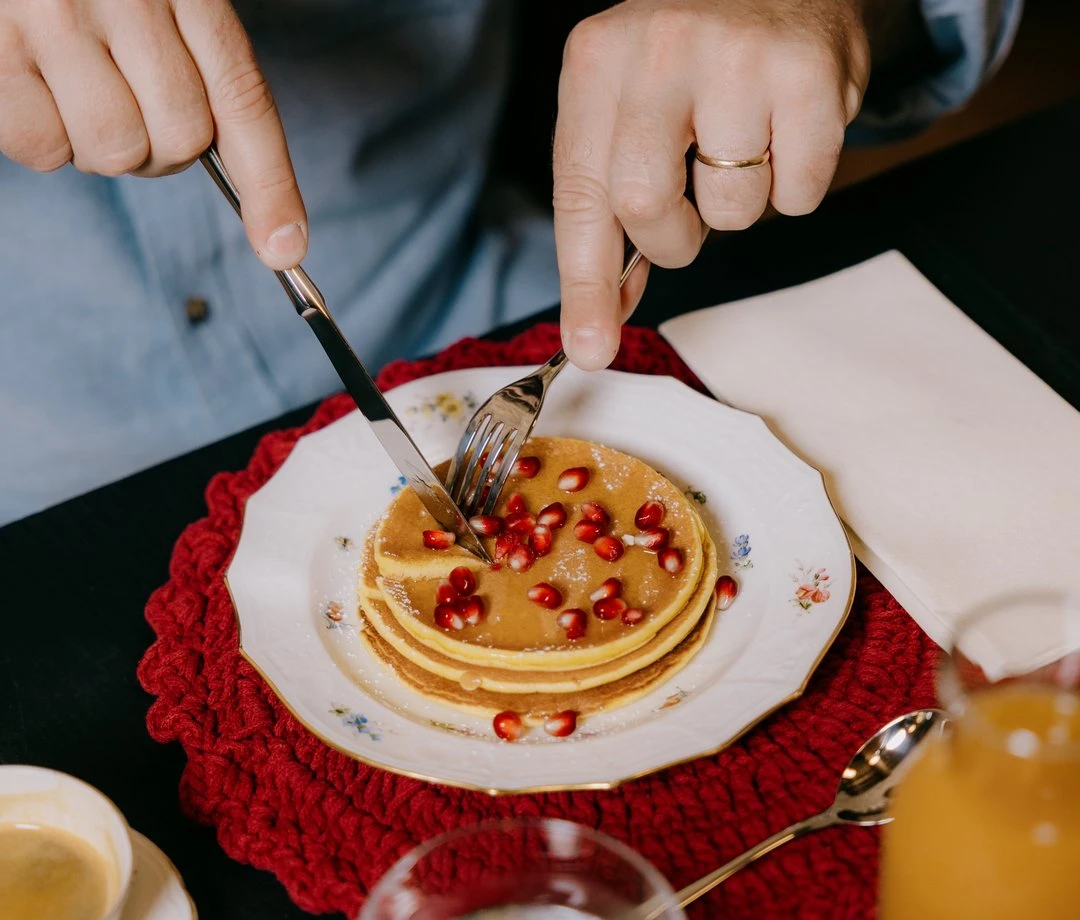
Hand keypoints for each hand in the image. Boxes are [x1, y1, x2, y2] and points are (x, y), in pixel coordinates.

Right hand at [0, 0, 306, 268]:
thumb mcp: (163, 3)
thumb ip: (199, 71)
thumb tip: (243, 193)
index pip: (243, 101)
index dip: (271, 185)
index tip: (284, 249)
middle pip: (181, 139)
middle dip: (159, 147)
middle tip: (123, 100)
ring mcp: (55, 16)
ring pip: (116, 150)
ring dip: (98, 145)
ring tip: (72, 87)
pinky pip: (43, 146)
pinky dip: (41, 138)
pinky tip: (31, 85)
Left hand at [553, 0, 869, 368]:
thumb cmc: (690, 60)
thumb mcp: (624, 104)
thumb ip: (607, 201)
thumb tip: (600, 316)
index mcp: (597, 62)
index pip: (579, 193)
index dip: (585, 282)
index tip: (590, 347)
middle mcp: (659, 49)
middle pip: (646, 207)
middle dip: (673, 238)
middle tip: (691, 208)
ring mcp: (737, 57)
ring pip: (730, 211)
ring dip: (738, 207)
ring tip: (743, 146)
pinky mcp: (809, 74)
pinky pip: (799, 195)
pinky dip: (795, 187)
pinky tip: (786, 133)